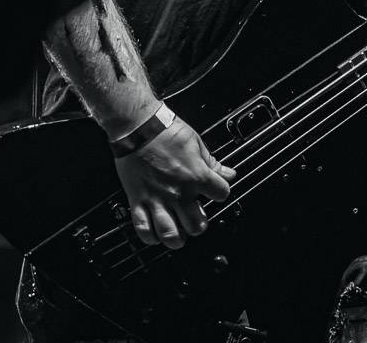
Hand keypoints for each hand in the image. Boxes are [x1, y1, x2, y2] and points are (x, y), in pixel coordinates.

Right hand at [116, 114, 236, 248]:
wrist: (138, 127)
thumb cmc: (165, 130)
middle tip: (196, 218)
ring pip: (170, 234)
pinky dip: (150, 236)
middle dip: (199, 224)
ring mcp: (157, 199)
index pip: (221, 195)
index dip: (220, 194)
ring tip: (179, 234)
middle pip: (197, 224)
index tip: (216, 192)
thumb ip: (213, 163)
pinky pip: (143, 228)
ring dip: (177, 238)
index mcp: (197, 176)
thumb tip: (229, 174)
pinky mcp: (138, 201)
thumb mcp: (196, 143)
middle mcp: (179, 192)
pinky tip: (155, 234)